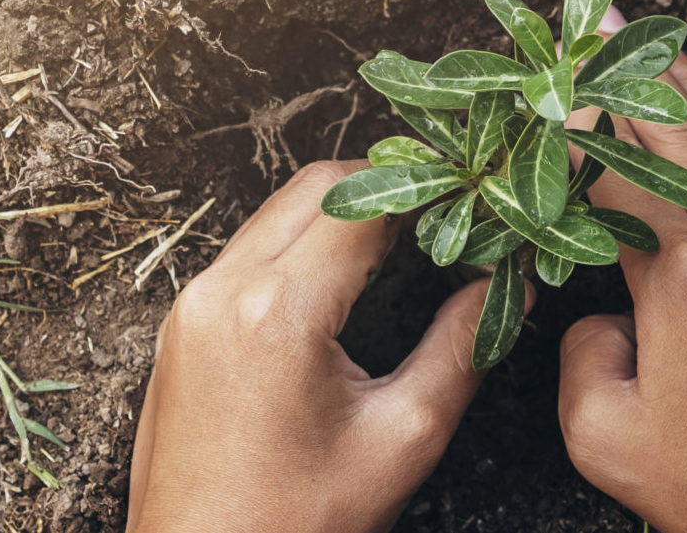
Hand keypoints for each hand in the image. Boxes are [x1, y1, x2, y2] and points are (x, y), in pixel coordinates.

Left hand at [126, 161, 496, 532]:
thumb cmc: (296, 522)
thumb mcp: (401, 438)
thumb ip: (460, 349)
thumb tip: (506, 289)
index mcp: (277, 312)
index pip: (363, 203)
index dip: (429, 192)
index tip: (474, 203)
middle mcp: (220, 291)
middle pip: (314, 188)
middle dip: (387, 187)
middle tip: (446, 216)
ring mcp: (190, 306)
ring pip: (276, 214)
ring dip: (341, 215)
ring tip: (406, 245)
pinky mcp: (180, 328)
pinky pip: (246, 254)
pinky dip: (299, 247)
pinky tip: (345, 282)